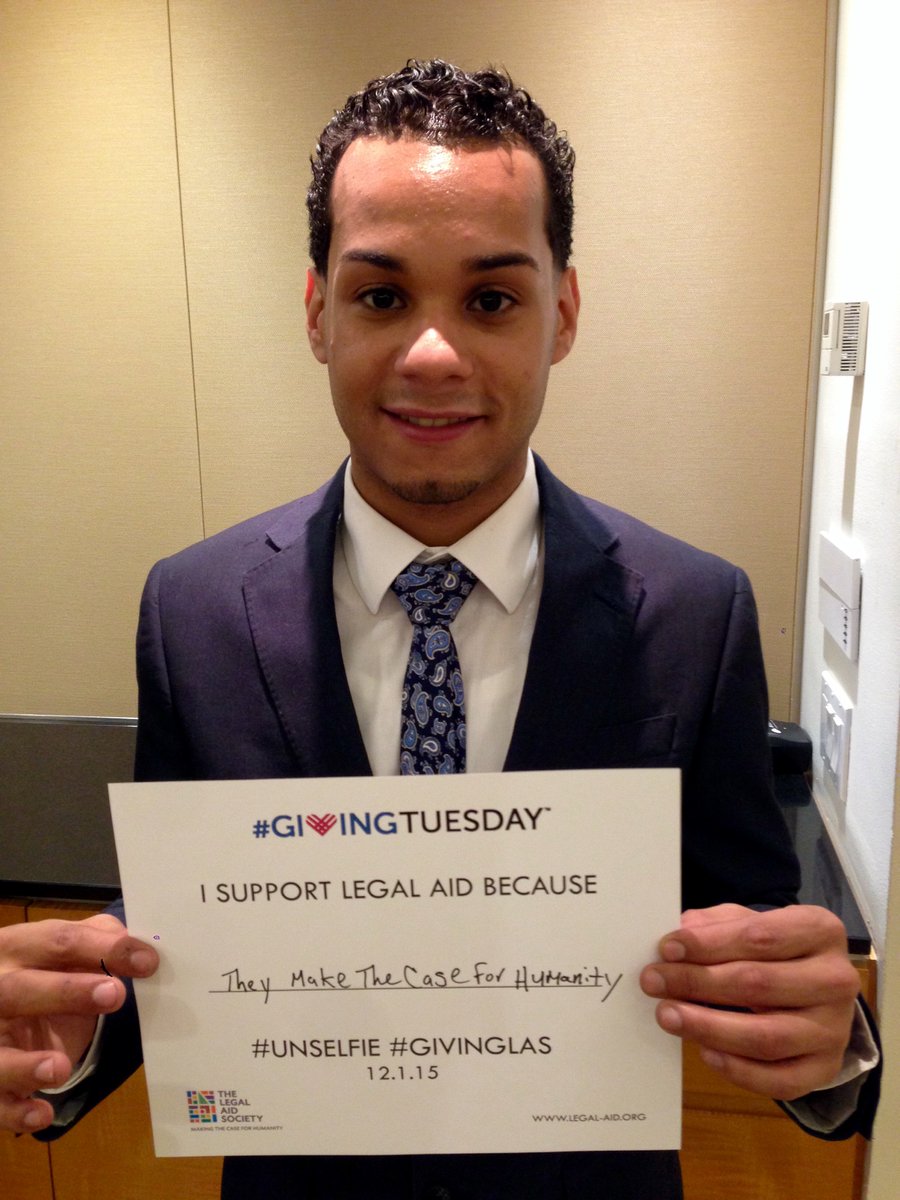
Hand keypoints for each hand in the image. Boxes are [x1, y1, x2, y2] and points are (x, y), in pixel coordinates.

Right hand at [0, 913, 157, 1133]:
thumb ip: (99, 941)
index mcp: (16, 948)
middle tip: (115, 996)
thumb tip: (139, 949)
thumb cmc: (44, 973)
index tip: (148, 962)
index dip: (103, 948)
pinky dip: (16, 1110)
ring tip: (61, 1068)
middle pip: (18, 989)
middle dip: (66, 993)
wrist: (4, 1010)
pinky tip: (42, 1114)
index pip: (56, 941)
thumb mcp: (66, 952)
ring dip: (25, 1065)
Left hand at [640, 904, 858, 1100]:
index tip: (668, 948)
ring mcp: (834, 1030)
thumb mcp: (751, 924)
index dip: (710, 943)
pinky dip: (738, 1070)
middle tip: (653, 981)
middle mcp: (836, 980)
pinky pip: (779, 1080)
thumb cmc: (776, 952)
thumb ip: (719, 924)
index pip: (760, 936)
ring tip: (667, 1015)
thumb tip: (682, 932)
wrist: (819, 994)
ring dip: (709, 1027)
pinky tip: (704, 1052)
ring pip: (767, 1037)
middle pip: (759, 984)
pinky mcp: (824, 1068)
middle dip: (698, 982)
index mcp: (820, 931)